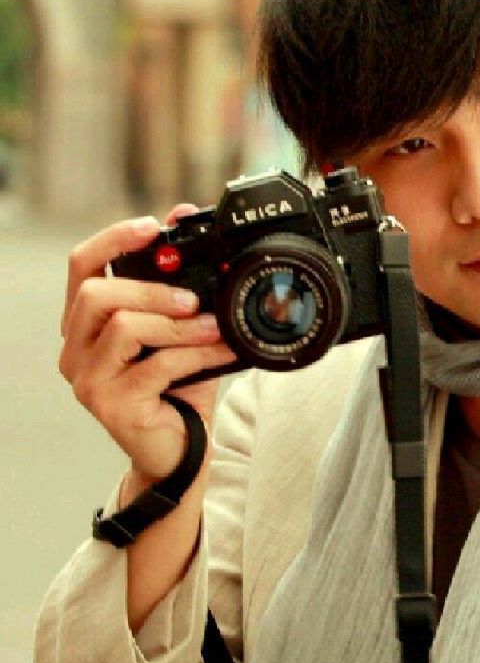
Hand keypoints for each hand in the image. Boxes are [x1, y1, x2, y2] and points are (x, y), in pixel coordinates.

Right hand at [58, 205, 235, 482]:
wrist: (183, 446)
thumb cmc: (179, 384)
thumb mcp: (183, 328)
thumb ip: (181, 282)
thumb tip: (184, 216)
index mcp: (87, 322)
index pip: (81, 266)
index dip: (113, 239)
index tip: (152, 226)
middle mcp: (76, 348)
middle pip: (96, 293)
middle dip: (152, 288)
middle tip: (194, 299)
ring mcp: (88, 379)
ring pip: (123, 326)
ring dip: (177, 324)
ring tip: (212, 328)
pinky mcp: (110, 405)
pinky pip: (154, 366)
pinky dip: (196, 355)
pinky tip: (221, 352)